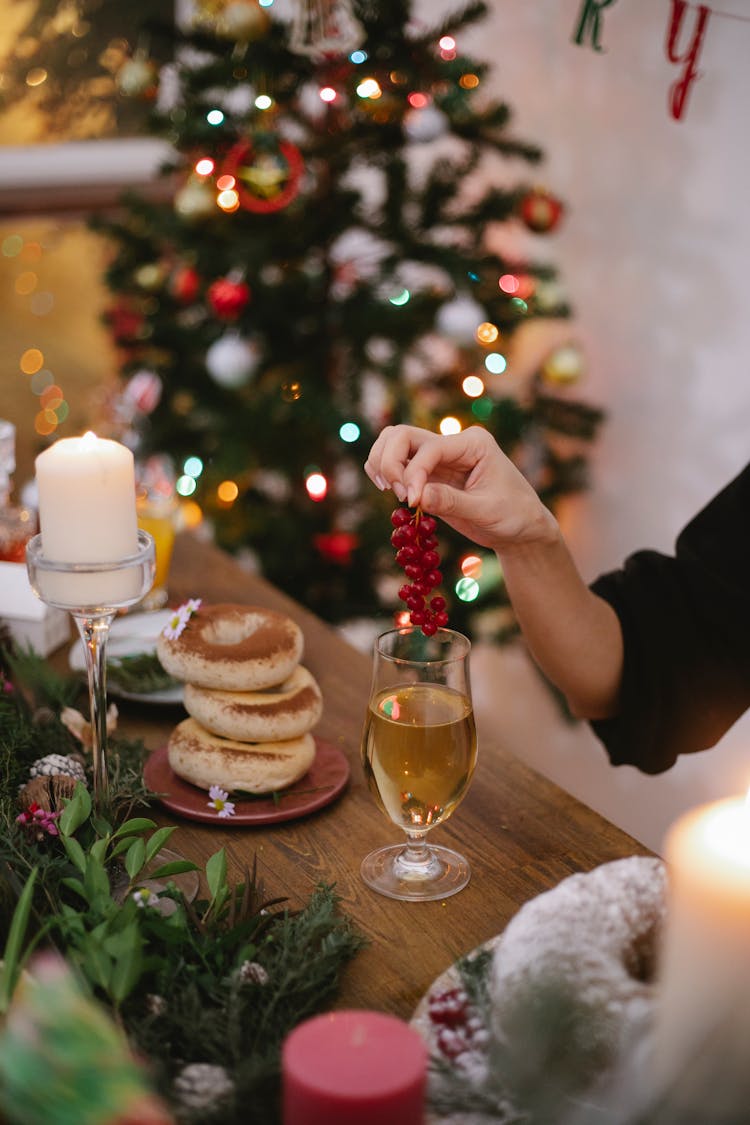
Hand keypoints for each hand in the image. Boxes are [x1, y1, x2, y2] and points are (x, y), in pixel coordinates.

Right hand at [365, 425, 556, 552]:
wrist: (522, 528)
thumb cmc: (514, 516)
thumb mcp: (487, 510)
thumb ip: (451, 502)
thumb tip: (416, 496)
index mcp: (473, 443)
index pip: (429, 449)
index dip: (413, 474)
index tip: (413, 502)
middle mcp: (452, 444)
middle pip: (401, 435)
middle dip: (390, 462)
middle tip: (399, 494)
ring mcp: (438, 457)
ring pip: (393, 444)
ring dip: (382, 464)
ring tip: (392, 493)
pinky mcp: (429, 474)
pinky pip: (396, 464)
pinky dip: (385, 474)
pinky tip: (395, 495)